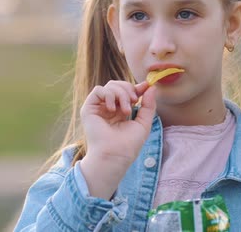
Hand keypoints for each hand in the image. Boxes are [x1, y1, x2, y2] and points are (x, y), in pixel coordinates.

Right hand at [79, 80, 156, 197]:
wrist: (115, 156)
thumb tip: (151, 87)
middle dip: (129, 89)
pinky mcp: (88, 109)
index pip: (127, 91)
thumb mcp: (144, 123)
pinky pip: (98, 90)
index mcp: (120, 111)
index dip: (137, 87)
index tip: (146, 85)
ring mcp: (98, 108)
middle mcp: (109, 108)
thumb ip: (149, 105)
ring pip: (110, 86)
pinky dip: (108, 95)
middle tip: (134, 101)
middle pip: (118, 85)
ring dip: (121, 94)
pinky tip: (112, 109)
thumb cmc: (129, 144)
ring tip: (125, 111)